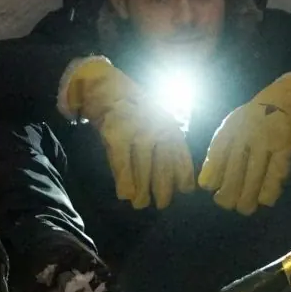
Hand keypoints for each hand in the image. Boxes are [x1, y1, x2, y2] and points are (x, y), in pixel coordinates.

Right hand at [61, 57, 194, 209]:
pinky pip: (121, 163)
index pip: (179, 153)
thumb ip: (165, 137)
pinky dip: (124, 180)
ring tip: (141, 204)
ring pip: (142, 167)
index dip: (183, 173)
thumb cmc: (132, 104)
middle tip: (162, 204)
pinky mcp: (116, 135)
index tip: (186, 190)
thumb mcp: (156, 114)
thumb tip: (175, 164)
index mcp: (167, 123)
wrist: (105, 86)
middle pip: (162, 164)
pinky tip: (125, 195)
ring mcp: (136, 131)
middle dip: (163, 187)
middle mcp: (155, 127)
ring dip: (142, 189)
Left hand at [200, 73, 290, 215]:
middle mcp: (245, 137)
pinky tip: (264, 201)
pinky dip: (269, 192)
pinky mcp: (284, 149)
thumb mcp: (228, 127)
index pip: (216, 158)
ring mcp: (265, 143)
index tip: (211, 189)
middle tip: (226, 204)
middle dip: (228, 194)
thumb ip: (218, 151)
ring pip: (254, 178)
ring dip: (247, 198)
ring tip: (244, 208)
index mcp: (229, 131)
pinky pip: (276, 175)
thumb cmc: (249, 119)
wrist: (280, 100)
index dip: (212, 177)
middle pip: (234, 172)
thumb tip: (207, 182)